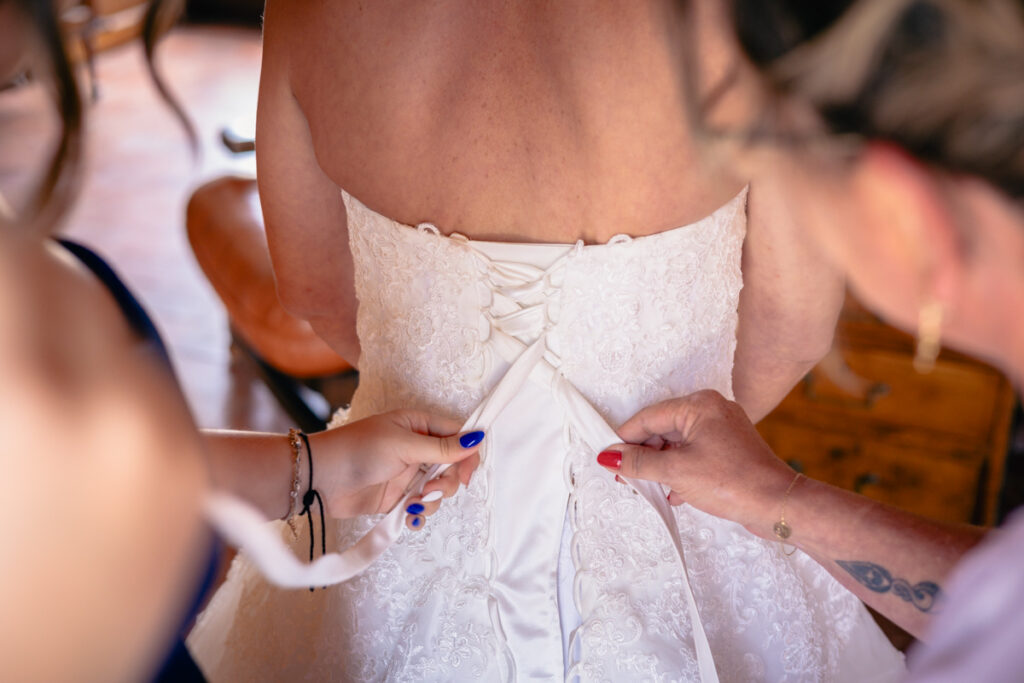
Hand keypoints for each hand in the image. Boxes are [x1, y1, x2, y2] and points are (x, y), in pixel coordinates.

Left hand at [309, 410, 482, 528]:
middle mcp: (417, 448)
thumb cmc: (357, 450)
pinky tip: (411, 517)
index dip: (467, 454)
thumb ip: (442, 447)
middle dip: (447, 482)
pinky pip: (422, 507)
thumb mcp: (403, 445)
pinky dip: (420, 514)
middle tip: (432, 491)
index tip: (466, 474)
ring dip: (433, 500)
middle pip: (452, 466)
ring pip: (439, 489)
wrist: (319, 479)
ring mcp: (408, 474)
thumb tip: (478, 438)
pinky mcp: (398, 497)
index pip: (457, 436)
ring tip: (414, 504)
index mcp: (418, 425)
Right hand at [599, 390, 793, 536]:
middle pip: (662, 428)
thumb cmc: (733, 482)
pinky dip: (680, 470)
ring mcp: (722, 430)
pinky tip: (674, 492)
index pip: (649, 417)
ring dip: (661, 465)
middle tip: (626, 477)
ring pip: (677, 443)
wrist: (778, 505)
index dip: (625, 439)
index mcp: (699, 405)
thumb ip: (639, 462)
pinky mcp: (728, 450)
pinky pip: (693, 453)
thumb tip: (610, 455)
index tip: (608, 459)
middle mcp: (711, 410)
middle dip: (643, 454)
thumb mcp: (677, 471)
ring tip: (649, 487)